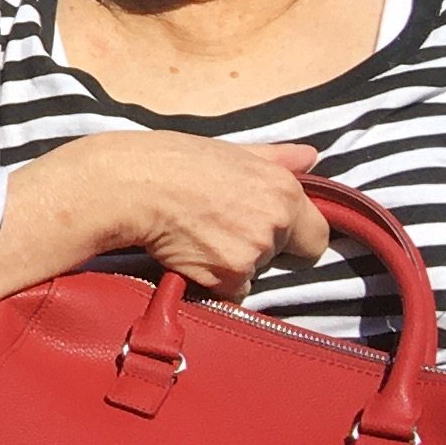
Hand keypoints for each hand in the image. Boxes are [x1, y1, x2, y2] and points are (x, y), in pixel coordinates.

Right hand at [0, 131, 327, 304]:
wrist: (129, 185)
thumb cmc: (173, 161)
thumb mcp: (230, 152)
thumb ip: (275, 157)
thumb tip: (311, 156)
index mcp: (283, 188)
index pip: (317, 235)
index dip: (293, 238)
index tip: (265, 232)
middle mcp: (277, 221)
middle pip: (285, 258)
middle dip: (261, 251)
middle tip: (222, 231)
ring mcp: (254, 252)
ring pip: (254, 275)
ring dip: (232, 266)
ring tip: (198, 238)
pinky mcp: (229, 277)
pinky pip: (230, 292)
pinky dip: (211, 282)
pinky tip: (188, 256)